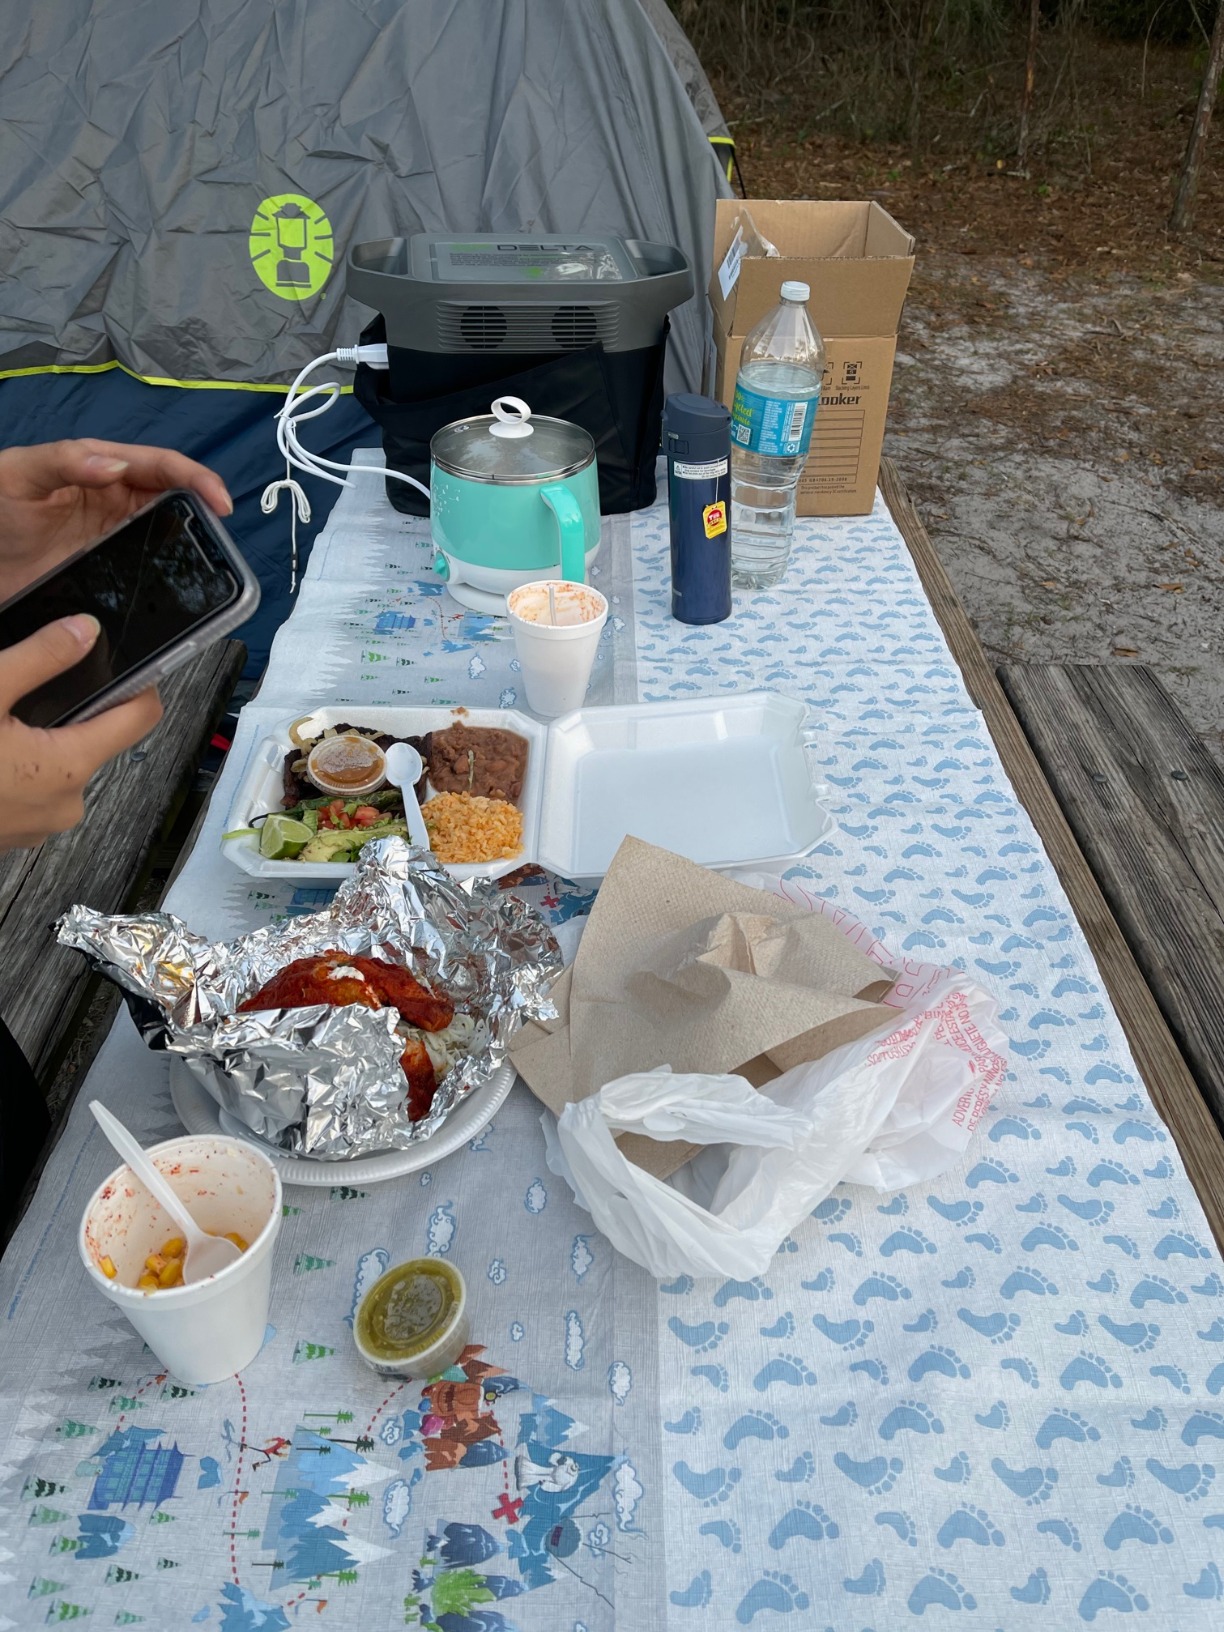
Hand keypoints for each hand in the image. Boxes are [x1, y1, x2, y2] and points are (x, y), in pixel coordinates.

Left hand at [0, 439, 231, 603]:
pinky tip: (181, 589)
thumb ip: (64, 461)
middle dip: (205, 515)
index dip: (197, 479)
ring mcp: (118, 535)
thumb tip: (118, 465)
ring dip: (194, 547)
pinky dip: (171, 577)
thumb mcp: (19, 473)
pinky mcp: (114, 569)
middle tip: (222, 541)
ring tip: (212, 565)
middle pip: (176, 501)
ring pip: (170, 536)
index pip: (161, 466)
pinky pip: (151, 570)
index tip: (220, 502)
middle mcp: (118, 498)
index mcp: (102, 465)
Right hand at [0, 614, 162, 849]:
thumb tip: (84, 631)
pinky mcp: (14, 832)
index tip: (134, 664)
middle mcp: (64, 803)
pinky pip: (31, 788)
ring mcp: (39, 824)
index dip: (141, 685)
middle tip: (22, 692)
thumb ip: (39, 658)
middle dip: (65, 711)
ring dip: (35, 739)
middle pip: (92, 739)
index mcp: (68, 766)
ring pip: (58, 763)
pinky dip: (16, 766)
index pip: (140, 718)